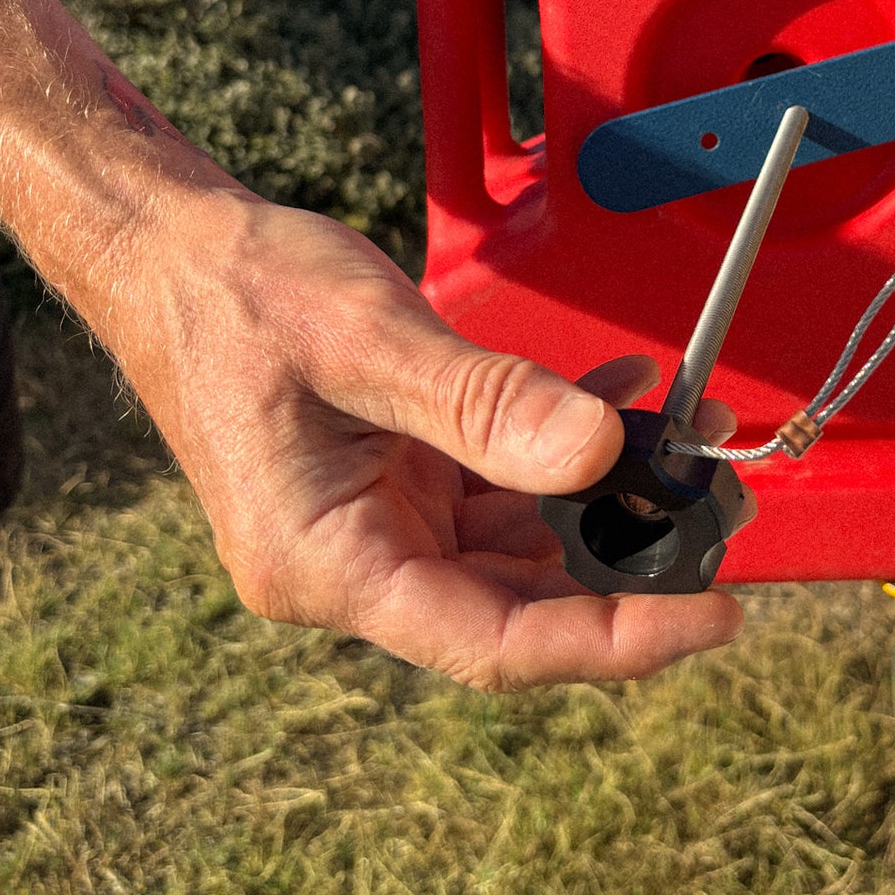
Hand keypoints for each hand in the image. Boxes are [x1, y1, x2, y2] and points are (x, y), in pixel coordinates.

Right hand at [112, 189, 745, 689]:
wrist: (170, 250)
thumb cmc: (239, 293)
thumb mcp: (367, 340)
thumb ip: (482, 404)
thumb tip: (599, 454)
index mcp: (325, 564)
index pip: (491, 645)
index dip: (612, 641)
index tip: (715, 618)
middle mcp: (355, 563)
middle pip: (518, 601)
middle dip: (627, 558)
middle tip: (724, 508)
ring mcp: (377, 522)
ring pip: (521, 539)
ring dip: (606, 492)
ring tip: (689, 433)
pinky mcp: (397, 477)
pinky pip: (501, 480)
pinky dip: (564, 441)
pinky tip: (622, 394)